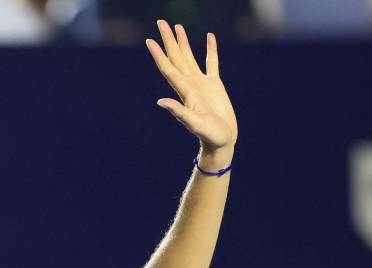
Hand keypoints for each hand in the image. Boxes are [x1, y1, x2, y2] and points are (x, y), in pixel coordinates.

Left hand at [146, 20, 237, 161]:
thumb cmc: (209, 135)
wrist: (222, 141)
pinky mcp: (215, 85)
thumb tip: (160, 101)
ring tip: (177, 26)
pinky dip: (210, 49)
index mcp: (185, 91)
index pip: (168, 68)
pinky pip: (212, 62)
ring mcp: (202, 84)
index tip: (149, 40)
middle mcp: (190, 85)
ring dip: (183, 42)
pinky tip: (209, 37)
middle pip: (176, 57)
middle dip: (168, 40)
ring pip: (190, 57)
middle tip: (161, 22)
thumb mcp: (194, 124)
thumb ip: (179, 112)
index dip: (159, 54)